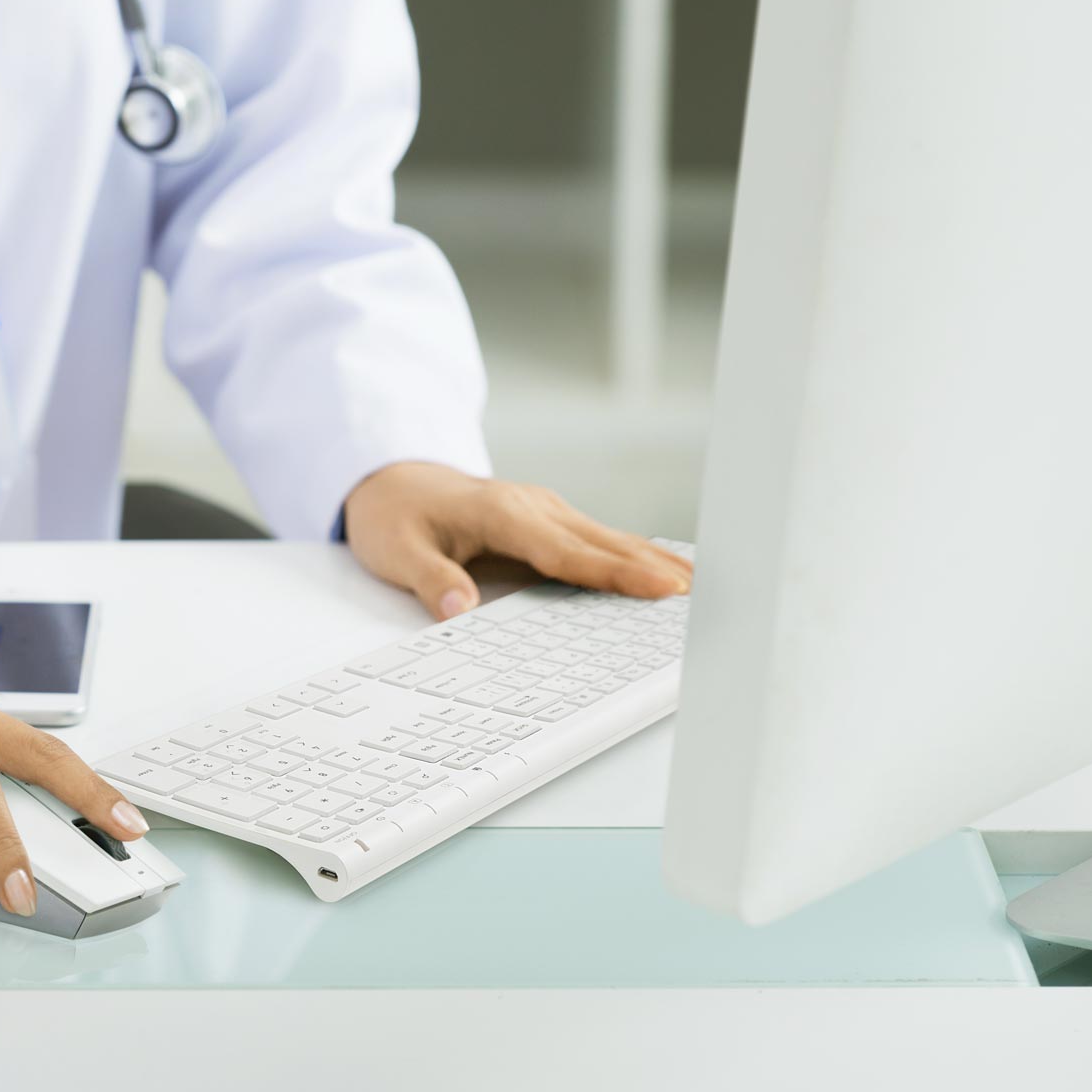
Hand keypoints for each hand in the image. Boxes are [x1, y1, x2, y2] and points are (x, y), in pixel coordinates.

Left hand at [342, 461, 692, 618]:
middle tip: (703, 595)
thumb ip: (430, 580)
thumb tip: (458, 609)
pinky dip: (629, 556)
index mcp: (503, 514)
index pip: (568, 552)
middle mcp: (533, 507)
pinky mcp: (545, 519)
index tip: (660, 588)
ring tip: (698, 586)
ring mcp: (543, 510)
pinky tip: (659, 571)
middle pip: (602, 542)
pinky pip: (593, 540)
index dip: (616, 573)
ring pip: (605, 538)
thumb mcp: (397, 552)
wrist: (388, 481)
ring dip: (651, 560)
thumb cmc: (394, 517)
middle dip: (654, 567)